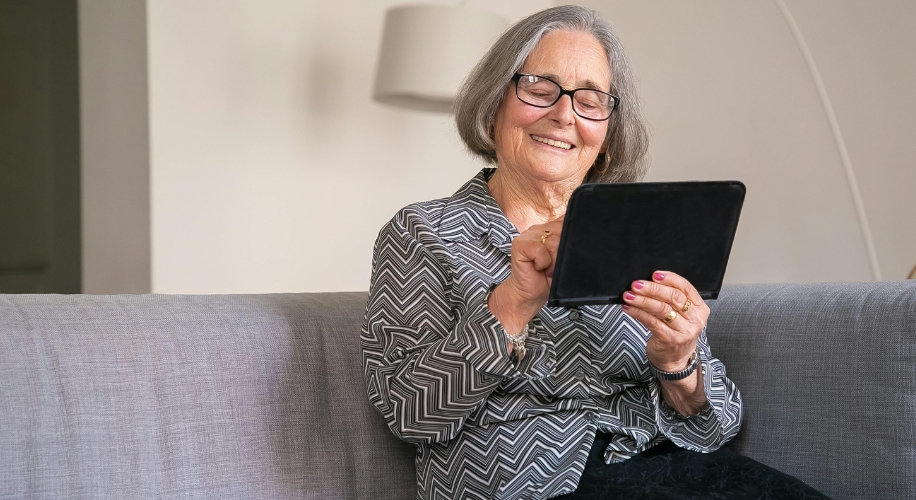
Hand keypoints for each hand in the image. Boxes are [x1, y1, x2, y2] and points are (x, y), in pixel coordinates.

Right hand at [488, 218, 563, 334]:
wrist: (530, 294)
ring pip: (553, 241)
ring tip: (546, 267)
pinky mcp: (519, 243)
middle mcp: (540, 228)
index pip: (568, 222)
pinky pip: (539, 249)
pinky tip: (538, 267)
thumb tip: (580, 237)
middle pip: (562, 232)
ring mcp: (528, 234)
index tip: (565, 255)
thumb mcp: (565, 260)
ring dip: (553, 261)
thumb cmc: (548, 278)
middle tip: (554, 265)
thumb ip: (570, 246)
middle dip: (562, 253)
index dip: (572, 238)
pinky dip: (542, 262)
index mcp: (552, 229)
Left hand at [621, 271, 708, 372]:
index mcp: (700, 308)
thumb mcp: (682, 315)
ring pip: (662, 309)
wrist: (676, 360)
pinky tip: (628, 308)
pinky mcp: (669, 340)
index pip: (686, 287)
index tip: (654, 275)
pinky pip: (651, 322)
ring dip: (642, 300)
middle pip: (673, 297)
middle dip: (653, 289)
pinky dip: (638, 313)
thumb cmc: (675, 331)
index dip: (670, 279)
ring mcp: (683, 331)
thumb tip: (648, 282)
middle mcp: (694, 319)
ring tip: (628, 295)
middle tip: (636, 284)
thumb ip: (672, 299)